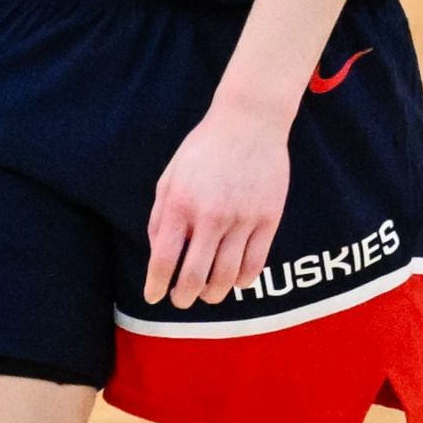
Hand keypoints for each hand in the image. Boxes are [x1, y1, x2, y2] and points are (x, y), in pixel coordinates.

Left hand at [144, 101, 289, 308]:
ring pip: (226, 278)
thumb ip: (160, 217)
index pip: (164, 260)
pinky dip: (241, 281)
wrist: (249, 122)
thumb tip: (158, 255)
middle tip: (181, 300)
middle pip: (195, 278)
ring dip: (213, 294)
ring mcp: (242, 220)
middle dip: (184, 297)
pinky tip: (233, 280)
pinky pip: (254, 265)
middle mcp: (210, 216)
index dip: (156, 286)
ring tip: (207, 294)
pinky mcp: (268, 220)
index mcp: (180, 205)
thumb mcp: (170, 177)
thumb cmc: (203, 149)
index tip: (153, 297)